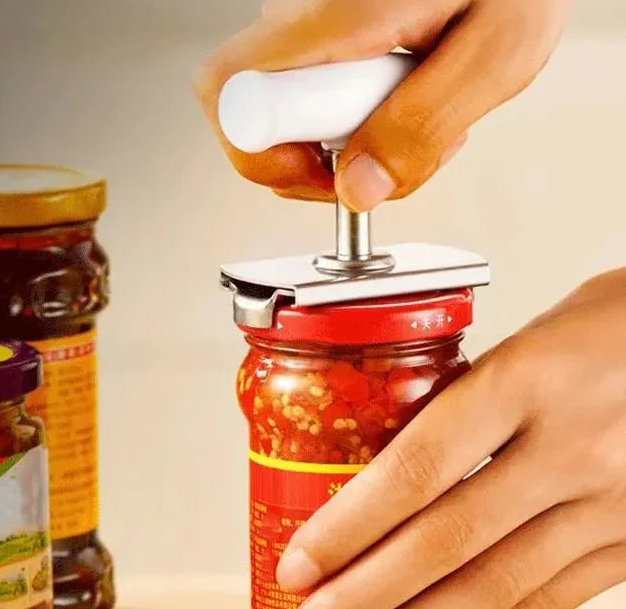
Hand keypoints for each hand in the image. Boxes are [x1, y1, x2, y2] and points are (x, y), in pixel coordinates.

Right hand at [194, 0, 616, 208]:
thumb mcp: (497, 53)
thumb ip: (420, 128)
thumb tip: (357, 190)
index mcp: (331, 8)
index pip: (226, 93)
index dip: (257, 154)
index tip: (323, 168)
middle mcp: (297, 5)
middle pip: (253, 120)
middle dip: (323, 162)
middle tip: (399, 145)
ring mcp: (298, 11)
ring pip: (287, 112)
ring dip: (349, 136)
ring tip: (418, 103)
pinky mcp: (312, 19)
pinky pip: (311, 89)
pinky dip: (356, 110)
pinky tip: (407, 85)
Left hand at [274, 269, 625, 608]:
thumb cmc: (622, 319)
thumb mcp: (535, 333)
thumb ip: (472, 390)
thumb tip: (405, 443)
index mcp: (528, 380)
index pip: (416, 467)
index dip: (351, 525)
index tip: (306, 556)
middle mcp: (570, 449)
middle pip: (448, 538)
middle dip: (370, 586)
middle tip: (315, 606)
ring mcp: (612, 502)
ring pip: (502, 583)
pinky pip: (558, 594)